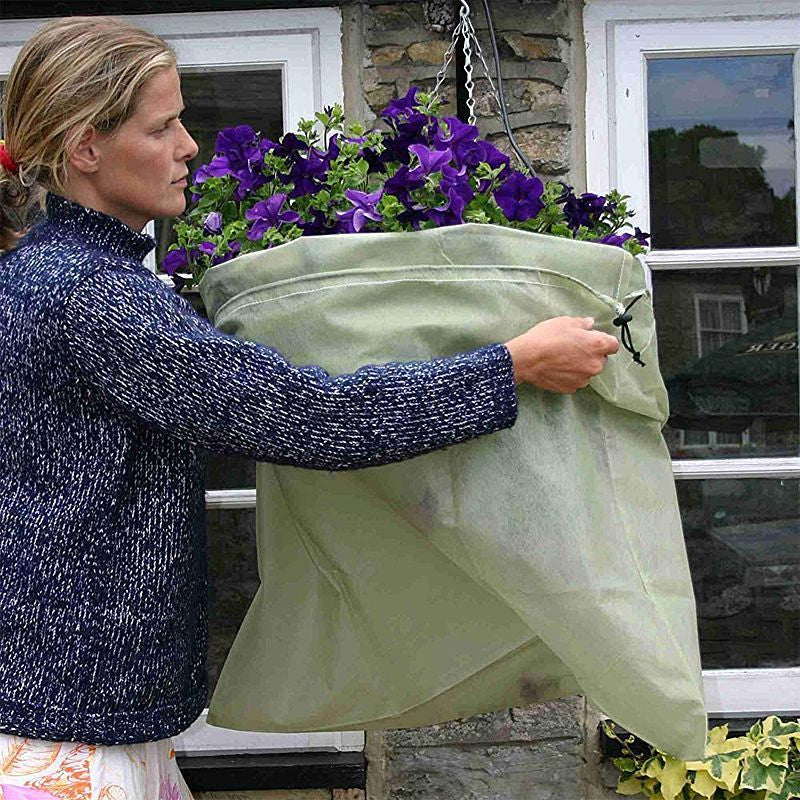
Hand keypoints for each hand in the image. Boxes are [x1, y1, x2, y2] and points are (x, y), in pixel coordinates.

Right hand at [503, 316, 619, 392]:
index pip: (614, 345)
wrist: (526, 359)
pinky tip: (558, 367)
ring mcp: (584, 379)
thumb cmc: (545, 338)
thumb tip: (589, 324)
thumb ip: (582, 324)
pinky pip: (576, 380)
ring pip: (588, 370)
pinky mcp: (572, 388)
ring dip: (581, 365)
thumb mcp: (565, 322)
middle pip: (601, 359)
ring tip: (563, 358)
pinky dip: (570, 375)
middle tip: (574, 347)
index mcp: (597, 345)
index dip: (604, 341)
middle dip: (591, 354)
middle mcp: (595, 364)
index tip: (594, 339)